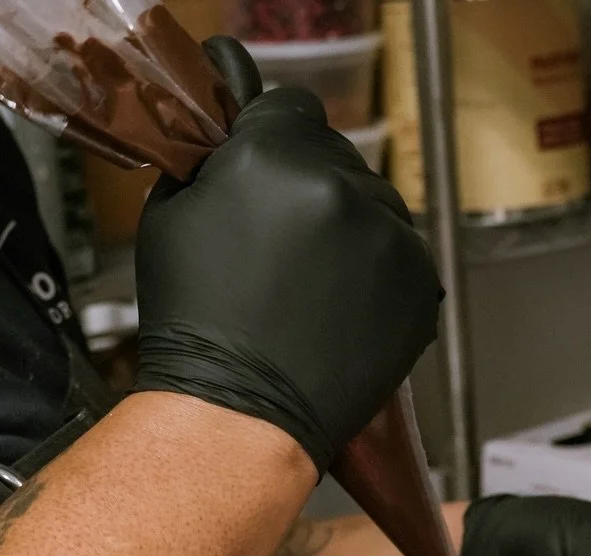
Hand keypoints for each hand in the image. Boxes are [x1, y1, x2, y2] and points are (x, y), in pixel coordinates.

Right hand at [134, 39, 441, 474]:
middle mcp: (338, 183)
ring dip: (354, 232)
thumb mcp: (172, 215)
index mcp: (273, 153)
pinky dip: (382, 277)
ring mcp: (386, 234)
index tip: (274, 174)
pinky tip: (344, 309)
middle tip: (289, 247)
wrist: (239, 413)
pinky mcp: (418, 282)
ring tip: (317, 287)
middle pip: (339, 157)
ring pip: (377, 207)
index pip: (293, 107)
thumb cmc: (195, 324)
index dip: (279, 140)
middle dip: (316, 189)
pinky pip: (404, 256)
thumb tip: (234, 136)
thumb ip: (212, 160)